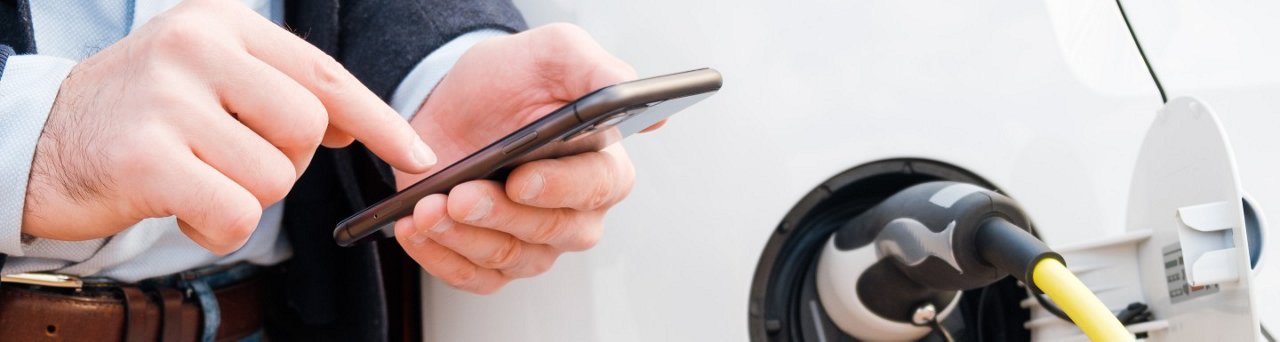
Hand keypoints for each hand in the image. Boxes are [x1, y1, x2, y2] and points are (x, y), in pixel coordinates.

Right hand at [21, 0, 436, 253]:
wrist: (41, 143)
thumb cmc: (143, 114)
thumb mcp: (212, 77)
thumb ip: (280, 91)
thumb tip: (353, 126)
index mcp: (224, 23)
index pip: (323, 74)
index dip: (378, 119)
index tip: (416, 154)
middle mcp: (197, 47)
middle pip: (306, 127)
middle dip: (285, 162)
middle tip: (233, 160)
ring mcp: (168, 98)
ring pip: (273, 176)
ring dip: (245, 197)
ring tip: (197, 179)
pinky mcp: (145, 156)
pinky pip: (235, 213)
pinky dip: (219, 228)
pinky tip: (184, 209)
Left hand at [393, 24, 647, 293]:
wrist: (453, 99)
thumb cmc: (512, 78)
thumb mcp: (557, 53)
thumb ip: (598, 71)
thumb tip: (637, 100)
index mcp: (602, 164)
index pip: (597, 188)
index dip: (559, 189)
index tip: (520, 178)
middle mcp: (575, 212)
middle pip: (551, 233)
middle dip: (500, 215)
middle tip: (460, 194)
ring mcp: (534, 241)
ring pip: (508, 259)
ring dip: (462, 236)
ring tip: (427, 208)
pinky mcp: (491, 259)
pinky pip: (473, 277)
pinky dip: (440, 257)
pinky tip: (415, 229)